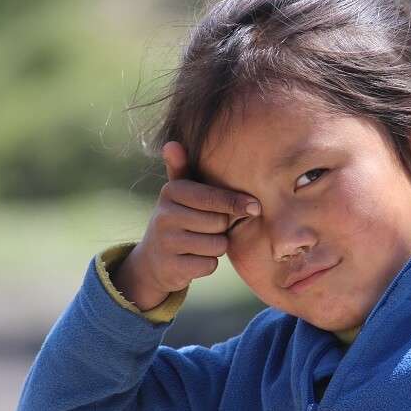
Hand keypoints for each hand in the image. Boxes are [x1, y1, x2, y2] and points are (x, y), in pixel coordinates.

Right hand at [112, 141, 260, 310]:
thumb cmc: (179, 218)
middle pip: (219, 222)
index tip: (256, 206)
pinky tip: (194, 258)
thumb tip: (172, 143)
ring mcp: (166, 243)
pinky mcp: (170, 267)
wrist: (154, 259)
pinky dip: (208, 264)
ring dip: (217, 247)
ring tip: (201, 241)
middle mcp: (165, 215)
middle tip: (210, 227)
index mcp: (171, 192)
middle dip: (222, 228)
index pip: (213, 197)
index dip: (236, 202)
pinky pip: (209, 265)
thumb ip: (182, 169)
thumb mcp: (180, 194)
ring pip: (217, 246)